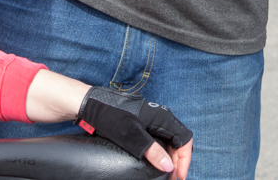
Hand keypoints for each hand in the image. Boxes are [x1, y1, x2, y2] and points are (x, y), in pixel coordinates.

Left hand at [77, 87, 193, 176]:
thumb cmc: (112, 117)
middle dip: (178, 161)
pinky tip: (156, 162)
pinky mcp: (143, 124)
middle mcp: (161, 117)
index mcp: (163, 117)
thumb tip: (169, 167)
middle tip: (172, 178)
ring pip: (169, 141)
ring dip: (170, 158)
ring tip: (166, 173)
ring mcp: (152, 120)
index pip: (185, 139)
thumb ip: (153, 152)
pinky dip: (161, 152)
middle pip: (179, 141)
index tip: (179, 176)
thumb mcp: (133, 137)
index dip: (185, 159)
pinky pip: (159, 139)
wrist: (92, 106)